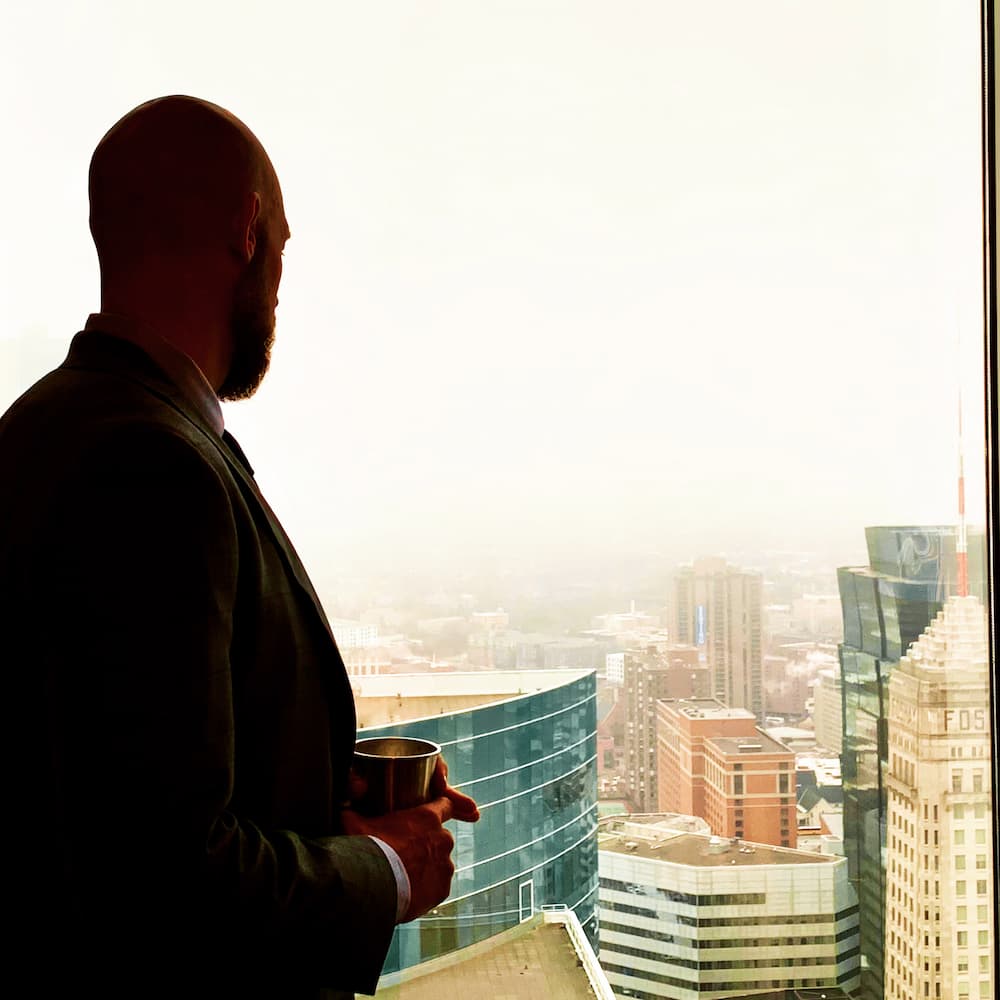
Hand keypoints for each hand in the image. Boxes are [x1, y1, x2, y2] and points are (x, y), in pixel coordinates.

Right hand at [342, 755, 479, 921]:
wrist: (373, 888)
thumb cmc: (367, 852)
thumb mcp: (354, 823)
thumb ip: (353, 810)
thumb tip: (344, 808)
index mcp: (427, 817)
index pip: (445, 804)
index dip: (438, 808)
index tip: (427, 816)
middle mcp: (442, 839)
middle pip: (440, 836)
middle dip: (427, 842)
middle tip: (405, 851)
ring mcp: (444, 865)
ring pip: (440, 862)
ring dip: (428, 865)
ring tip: (405, 874)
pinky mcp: (442, 889)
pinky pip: (438, 885)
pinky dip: (428, 887)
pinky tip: (409, 889)